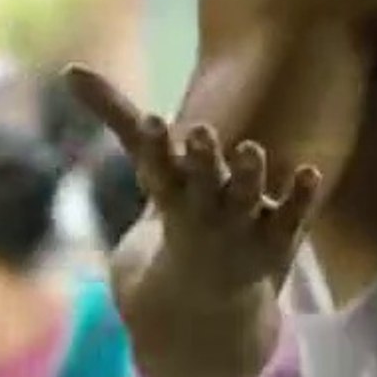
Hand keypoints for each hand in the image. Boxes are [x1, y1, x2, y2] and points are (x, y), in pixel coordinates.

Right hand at [62, 65, 322, 293]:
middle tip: (201, 132)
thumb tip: (68, 69)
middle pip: (202, 184)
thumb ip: (117, 115)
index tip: (154, 123)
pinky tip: (308, 174)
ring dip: (247, 177)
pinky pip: (291, 218)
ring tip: (250, 149)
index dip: (156, 148)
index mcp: (170, 197)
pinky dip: (298, 199)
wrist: (204, 307)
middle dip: (202, 162)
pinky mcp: (278, 238)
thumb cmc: (176, 220)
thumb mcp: (151, 168)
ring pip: (244, 200)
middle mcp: (206, 212)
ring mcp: (243, 228)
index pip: (158, 169)